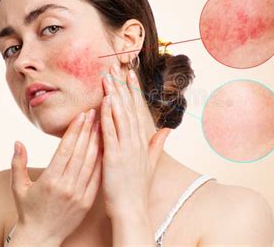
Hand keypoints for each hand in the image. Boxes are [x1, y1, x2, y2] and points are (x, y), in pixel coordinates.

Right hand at [10, 108, 102, 242]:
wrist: (40, 238)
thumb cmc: (27, 210)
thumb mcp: (17, 187)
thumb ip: (17, 163)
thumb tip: (18, 142)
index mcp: (49, 180)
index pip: (66, 149)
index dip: (75, 130)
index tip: (82, 114)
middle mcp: (66, 186)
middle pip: (81, 152)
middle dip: (89, 130)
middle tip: (95, 112)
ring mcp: (79, 194)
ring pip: (92, 163)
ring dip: (98, 142)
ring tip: (102, 124)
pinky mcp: (88, 201)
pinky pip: (97, 177)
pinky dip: (102, 161)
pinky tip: (106, 147)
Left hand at [99, 62, 171, 218]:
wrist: (132, 208)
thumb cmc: (137, 187)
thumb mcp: (151, 163)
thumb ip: (157, 144)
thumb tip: (167, 129)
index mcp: (142, 141)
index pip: (137, 109)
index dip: (133, 90)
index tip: (129, 73)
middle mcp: (136, 141)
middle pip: (129, 107)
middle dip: (123, 85)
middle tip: (117, 65)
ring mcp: (127, 148)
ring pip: (121, 115)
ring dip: (115, 94)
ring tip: (109, 76)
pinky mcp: (115, 156)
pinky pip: (112, 131)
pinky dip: (109, 115)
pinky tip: (106, 100)